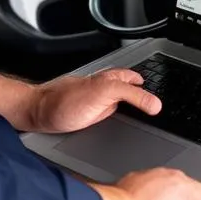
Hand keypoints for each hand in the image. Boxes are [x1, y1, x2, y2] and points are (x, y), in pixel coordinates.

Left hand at [31, 68, 159, 133]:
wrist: (38, 113)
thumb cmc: (63, 102)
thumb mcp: (104, 93)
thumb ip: (131, 95)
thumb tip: (155, 103)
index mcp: (110, 80)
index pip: (136, 80)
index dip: (149, 87)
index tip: (162, 99)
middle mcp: (104, 89)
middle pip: (128, 87)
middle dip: (142, 93)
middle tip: (154, 102)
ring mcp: (96, 102)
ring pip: (120, 100)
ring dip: (131, 104)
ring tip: (143, 108)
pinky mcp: (89, 116)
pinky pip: (110, 113)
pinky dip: (119, 115)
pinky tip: (120, 119)